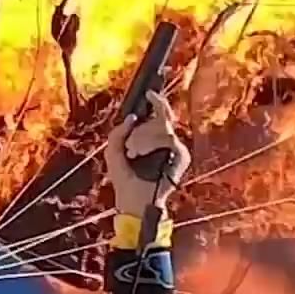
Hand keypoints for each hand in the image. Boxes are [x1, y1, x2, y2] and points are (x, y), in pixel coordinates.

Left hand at [104, 89, 191, 217]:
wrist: (133, 200)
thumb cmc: (124, 178)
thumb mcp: (113, 151)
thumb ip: (118, 132)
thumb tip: (132, 117)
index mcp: (151, 137)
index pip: (159, 113)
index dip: (157, 101)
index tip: (149, 93)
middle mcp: (166, 140)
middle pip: (162, 117)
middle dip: (142, 130)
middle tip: (131, 147)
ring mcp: (175, 149)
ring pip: (163, 128)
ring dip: (143, 139)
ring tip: (134, 153)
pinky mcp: (181, 157)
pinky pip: (169, 140)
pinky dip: (151, 144)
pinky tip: (141, 155)